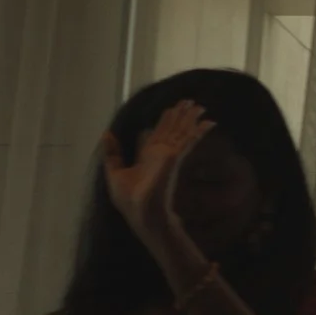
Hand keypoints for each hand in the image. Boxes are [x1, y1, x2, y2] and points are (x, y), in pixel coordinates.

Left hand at [100, 103, 212, 242]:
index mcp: (148, 156)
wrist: (141, 211)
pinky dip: (198, 130)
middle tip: (190, 102)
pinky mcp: (176, 156)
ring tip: (200, 106)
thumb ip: (112, 153)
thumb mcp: (114, 172)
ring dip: (191, 118)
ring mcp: (170, 154)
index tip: (172, 110)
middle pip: (173, 129)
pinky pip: (188, 140)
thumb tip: (107, 133)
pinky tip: (208, 122)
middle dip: (181, 116)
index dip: (165, 121)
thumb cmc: (129, 199)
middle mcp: (161, 153)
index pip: (159, 133)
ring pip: (182, 131)